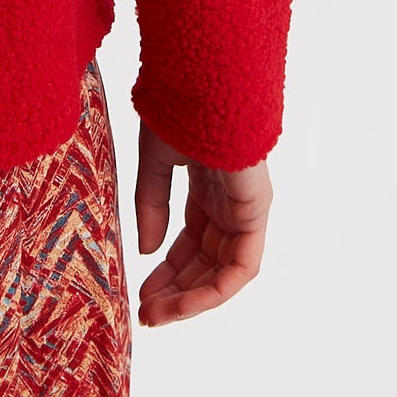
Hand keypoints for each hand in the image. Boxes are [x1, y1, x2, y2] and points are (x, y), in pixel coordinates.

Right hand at [134, 120, 272, 327]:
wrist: (201, 81)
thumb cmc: (179, 108)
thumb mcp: (155, 161)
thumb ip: (151, 205)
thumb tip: (145, 251)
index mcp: (208, 187)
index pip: (190, 242)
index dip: (166, 269)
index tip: (140, 290)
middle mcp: (230, 204)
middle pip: (206, 261)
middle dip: (176, 289)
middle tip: (146, 312)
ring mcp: (246, 210)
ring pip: (224, 271)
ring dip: (192, 298)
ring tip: (157, 315)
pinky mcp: (256, 212)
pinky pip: (242, 266)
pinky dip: (215, 290)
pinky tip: (183, 300)